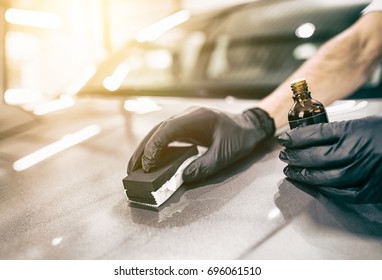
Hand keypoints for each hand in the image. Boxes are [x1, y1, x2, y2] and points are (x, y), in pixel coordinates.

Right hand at [127, 107, 274, 182]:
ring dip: (147, 147)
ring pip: (160, 131)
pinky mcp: (187, 127)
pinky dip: (156, 146)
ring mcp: (186, 120)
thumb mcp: (226, 154)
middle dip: (143, 148)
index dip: (154, 147)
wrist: (249, 126)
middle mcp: (188, 116)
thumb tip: (182, 177)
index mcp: (197, 118)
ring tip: (135, 166)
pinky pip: (167, 135)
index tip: (148, 165)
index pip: (167, 130)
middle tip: (131, 168)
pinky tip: (151, 159)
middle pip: (158, 130)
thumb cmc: (240, 138)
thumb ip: (205, 166)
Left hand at [278, 116, 381, 202]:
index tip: (285, 138)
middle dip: (295, 156)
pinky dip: (324, 190)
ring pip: (325, 177)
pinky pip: (342, 193)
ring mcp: (364, 172)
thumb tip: (306, 137)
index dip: (296, 137)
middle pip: (316, 156)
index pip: (315, 134)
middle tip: (284, 156)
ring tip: (291, 171)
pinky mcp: (371, 189)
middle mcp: (357, 151)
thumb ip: (337, 131)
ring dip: (304, 175)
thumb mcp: (362, 124)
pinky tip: (313, 185)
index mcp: (354, 131)